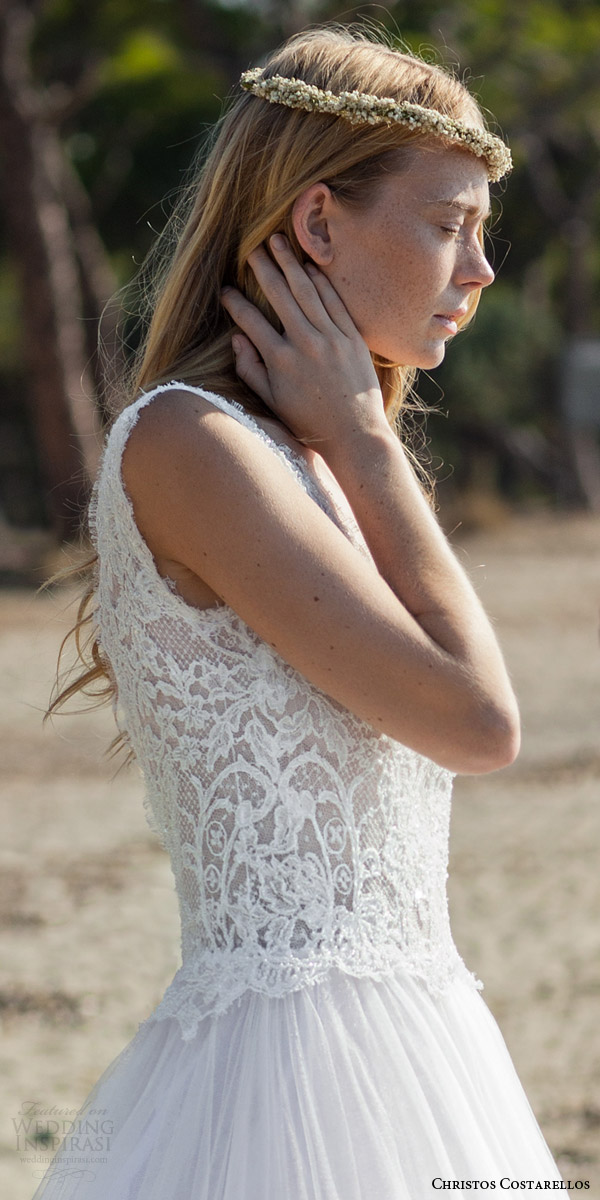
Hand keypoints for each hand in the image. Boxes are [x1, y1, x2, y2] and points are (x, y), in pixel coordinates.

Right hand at [220, 235, 386, 449]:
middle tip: (252, 248)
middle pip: (279, 295)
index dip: (235, 303)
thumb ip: (251, 370)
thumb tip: (236, 341)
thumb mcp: (272, 402)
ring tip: (278, 241)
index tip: (225, 290)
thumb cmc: (310, 422)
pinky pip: (334, 301)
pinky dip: (322, 281)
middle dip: (263, 268)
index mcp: (280, 361)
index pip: (251, 321)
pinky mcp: (352, 338)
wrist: (354, 434)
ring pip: (306, 291)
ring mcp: (331, 338)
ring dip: (291, 263)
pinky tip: (311, 266)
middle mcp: (304, 344)